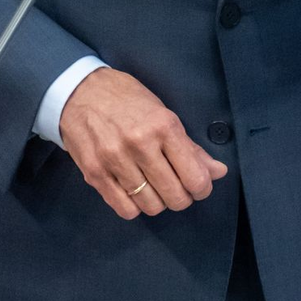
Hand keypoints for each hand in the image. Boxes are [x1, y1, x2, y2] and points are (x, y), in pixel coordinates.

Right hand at [58, 68, 227, 219]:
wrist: (81, 90)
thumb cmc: (127, 99)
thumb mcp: (163, 113)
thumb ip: (190, 147)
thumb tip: (218, 172)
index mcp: (162, 125)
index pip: (194, 176)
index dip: (201, 188)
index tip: (198, 185)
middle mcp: (140, 143)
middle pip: (174, 197)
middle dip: (181, 197)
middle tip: (177, 187)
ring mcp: (115, 160)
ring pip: (151, 206)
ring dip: (158, 202)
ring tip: (154, 186)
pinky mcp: (95, 173)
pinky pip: (125, 209)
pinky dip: (135, 206)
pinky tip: (135, 191)